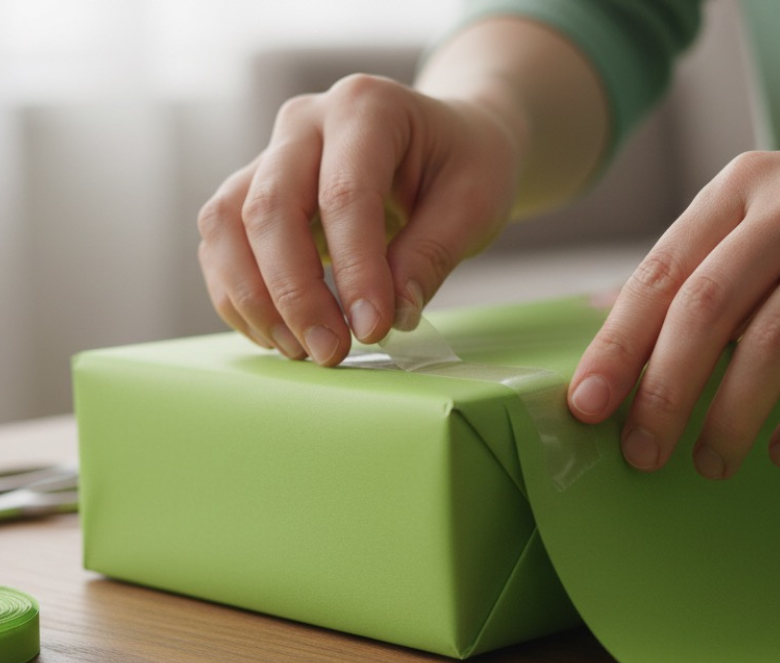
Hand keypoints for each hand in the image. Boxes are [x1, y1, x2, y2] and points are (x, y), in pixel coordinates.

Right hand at [197, 74, 519, 365]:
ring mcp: (270, 155)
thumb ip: (431, 255)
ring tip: (301, 349)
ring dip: (254, 298)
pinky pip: (220, 244)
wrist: (443, 140)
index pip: (344, 194)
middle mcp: (305, 123)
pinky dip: (238, 296)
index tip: (372, 329)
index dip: (355, 270)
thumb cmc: (463, 164)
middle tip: (331, 352)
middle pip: (269, 208)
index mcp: (366, 107)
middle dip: (295, 294)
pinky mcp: (253, 192)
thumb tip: (392, 315)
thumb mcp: (474, 203)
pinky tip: (278, 334)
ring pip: (225, 224)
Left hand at [568, 149, 779, 477]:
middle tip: (640, 454)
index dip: (616, 348)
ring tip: (708, 464)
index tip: (586, 406)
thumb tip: (597, 316)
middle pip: (706, 308)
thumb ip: (689, 269)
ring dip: (732, 414)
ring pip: (775, 338)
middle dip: (665, 391)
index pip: (658, 278)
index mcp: (738, 190)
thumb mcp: (748, 222)